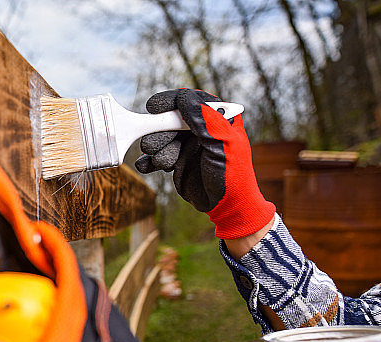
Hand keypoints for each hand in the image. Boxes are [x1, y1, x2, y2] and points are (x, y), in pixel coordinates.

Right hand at [134, 88, 274, 239]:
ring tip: (163, 162)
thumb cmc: (232, 174)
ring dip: (156, 148)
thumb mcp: (223, 143)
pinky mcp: (176, 161)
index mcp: (215, 118)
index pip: (189, 100)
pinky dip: (148, 161)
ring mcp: (186, 145)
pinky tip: (148, 166)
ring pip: (159, 137)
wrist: (226, 206)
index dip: (170, 102)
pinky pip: (155, 156)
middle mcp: (199, 129)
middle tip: (153, 144)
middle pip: (169, 119)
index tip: (153, 108)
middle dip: (158, 131)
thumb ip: (205, 120)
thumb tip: (185, 97)